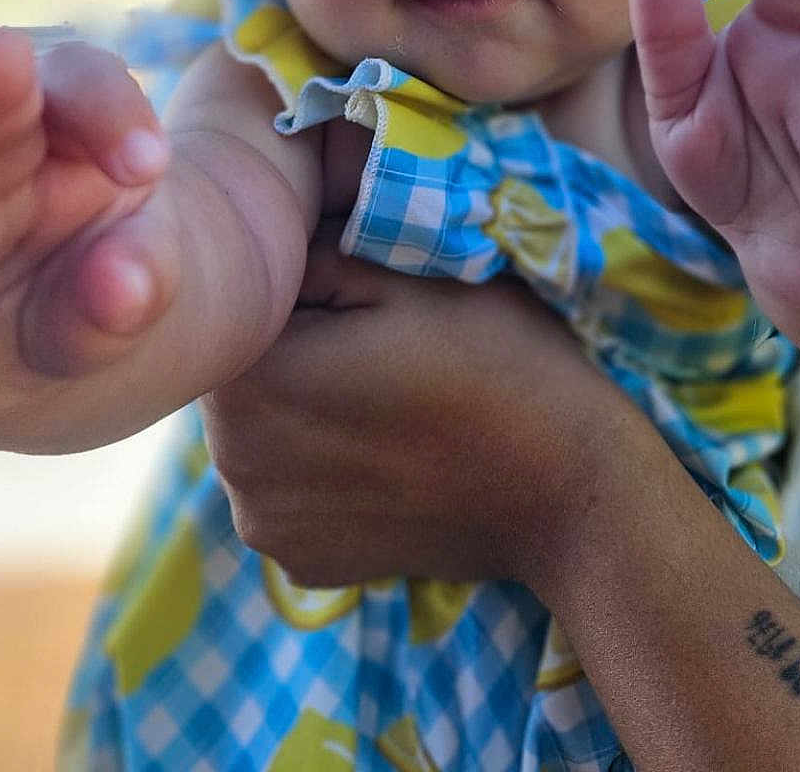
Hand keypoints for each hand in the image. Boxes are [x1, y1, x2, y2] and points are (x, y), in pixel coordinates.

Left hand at [203, 235, 627, 589]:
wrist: (565, 487)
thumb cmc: (494, 359)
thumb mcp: (408, 272)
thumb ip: (318, 247)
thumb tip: (272, 234)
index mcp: (252, 381)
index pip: (236, 306)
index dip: (292, 285)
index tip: (350, 287)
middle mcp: (234, 464)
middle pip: (238, 374)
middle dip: (286, 346)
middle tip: (371, 338)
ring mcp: (265, 525)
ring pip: (257, 434)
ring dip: (296, 409)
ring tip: (380, 394)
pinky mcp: (301, 564)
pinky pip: (284, 490)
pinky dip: (317, 468)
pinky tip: (383, 451)